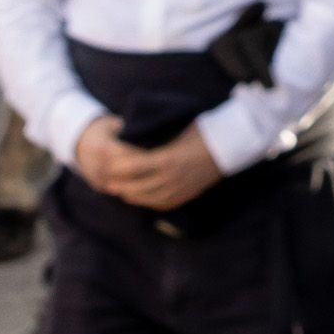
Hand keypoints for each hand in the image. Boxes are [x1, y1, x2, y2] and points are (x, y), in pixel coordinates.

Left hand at [67, 122, 223, 210]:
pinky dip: (146, 201)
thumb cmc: (201, 131)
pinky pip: (160, 203)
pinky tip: (139, 197)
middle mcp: (170, 177)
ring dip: (130, 195)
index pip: (132, 166)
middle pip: (136, 186)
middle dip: (119, 184)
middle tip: (105, 181)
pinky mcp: (184, 196)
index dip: (117, 167)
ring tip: (119, 191)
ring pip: (146, 198)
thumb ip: (155, 139)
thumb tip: (132, 139)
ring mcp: (178, 189)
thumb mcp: (175, 130)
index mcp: (166, 158)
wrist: (227, 147)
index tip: (107, 163)